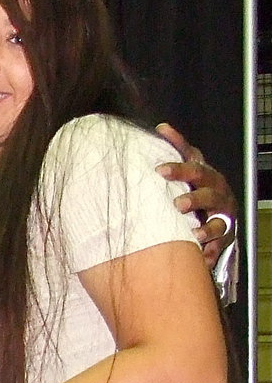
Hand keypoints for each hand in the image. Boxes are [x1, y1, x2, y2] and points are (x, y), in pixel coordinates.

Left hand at [156, 123, 236, 267]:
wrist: (219, 213)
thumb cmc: (198, 188)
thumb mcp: (188, 170)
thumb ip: (176, 149)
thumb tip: (161, 127)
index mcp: (205, 175)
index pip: (193, 164)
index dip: (179, 166)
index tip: (160, 169)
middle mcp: (216, 192)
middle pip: (207, 192)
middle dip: (194, 197)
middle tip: (177, 204)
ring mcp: (222, 214)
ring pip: (217, 220)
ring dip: (206, 227)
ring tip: (194, 233)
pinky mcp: (224, 235)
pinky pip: (218, 244)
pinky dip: (210, 250)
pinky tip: (202, 255)